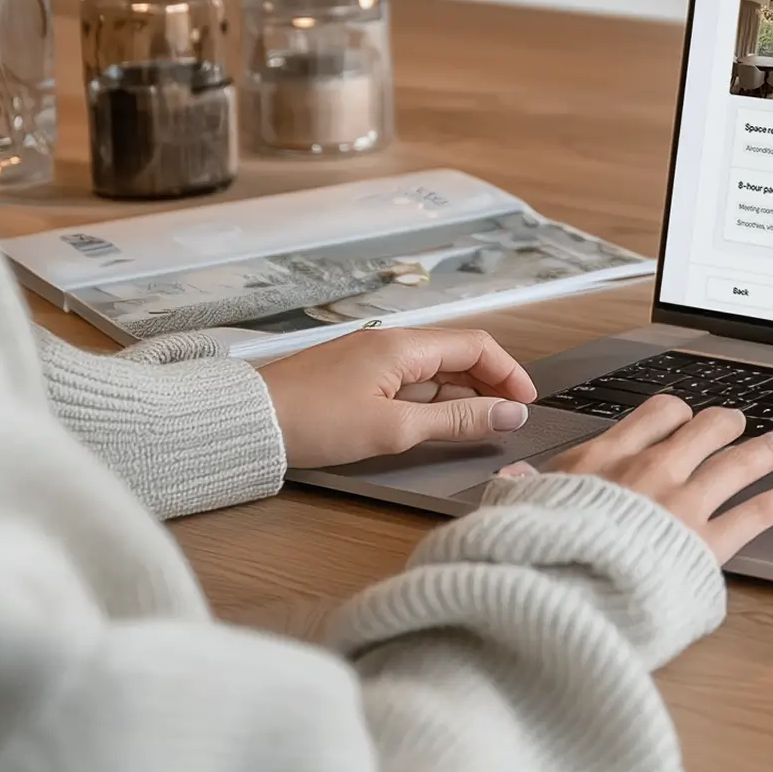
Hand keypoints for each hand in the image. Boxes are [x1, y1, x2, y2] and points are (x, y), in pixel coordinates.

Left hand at [259, 327, 541, 467]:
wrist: (246, 423)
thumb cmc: (313, 422)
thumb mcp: (395, 429)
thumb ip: (457, 422)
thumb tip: (508, 415)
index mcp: (403, 345)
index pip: (477, 345)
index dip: (509, 373)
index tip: (526, 404)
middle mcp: (390, 342)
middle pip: (458, 354)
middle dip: (490, 384)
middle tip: (508, 419)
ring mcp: (370, 357)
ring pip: (434, 370)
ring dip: (462, 395)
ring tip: (477, 428)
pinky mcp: (354, 375)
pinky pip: (408, 380)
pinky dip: (431, 399)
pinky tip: (434, 424)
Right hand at [498, 394, 772, 562]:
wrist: (558, 591)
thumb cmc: (534, 554)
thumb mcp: (516, 511)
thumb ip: (522, 489)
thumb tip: (512, 476)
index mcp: (601, 460)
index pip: (651, 416)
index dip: (674, 412)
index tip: (681, 416)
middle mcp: (649, 470)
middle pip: (701, 429)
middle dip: (723, 424)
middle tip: (734, 425)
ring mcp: (683, 502)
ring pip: (736, 462)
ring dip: (761, 451)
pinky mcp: (707, 540)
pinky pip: (758, 510)